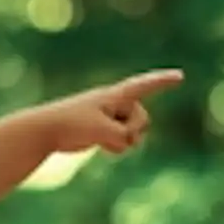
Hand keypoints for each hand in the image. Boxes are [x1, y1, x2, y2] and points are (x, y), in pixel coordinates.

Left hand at [46, 69, 182, 156]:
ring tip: (100, 138)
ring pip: (135, 134)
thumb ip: (123, 136)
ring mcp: (111, 118)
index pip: (144, 85)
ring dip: (122, 142)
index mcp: (115, 95)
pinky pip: (123, 143)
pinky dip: (116, 147)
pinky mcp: (104, 132)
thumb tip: (129, 142)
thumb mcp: (102, 130)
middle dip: (132, 130)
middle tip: (107, 131)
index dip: (163, 81)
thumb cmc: (71, 124)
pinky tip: (100, 146)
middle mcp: (116, 104)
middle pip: (143, 119)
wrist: (44, 131)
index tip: (180, 76)